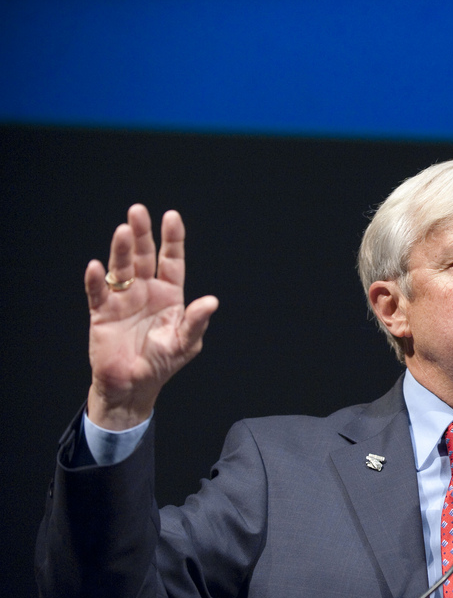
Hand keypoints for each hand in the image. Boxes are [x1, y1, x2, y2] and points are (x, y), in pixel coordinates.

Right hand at [85, 205, 218, 429]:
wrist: (133, 385)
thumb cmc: (162, 362)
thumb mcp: (186, 342)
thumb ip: (196, 321)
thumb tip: (212, 301)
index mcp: (169, 295)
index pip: (171, 260)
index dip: (172, 239)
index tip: (171, 216)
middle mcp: (145, 291)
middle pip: (143, 257)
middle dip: (142, 234)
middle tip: (137, 212)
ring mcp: (123, 300)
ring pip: (121, 269)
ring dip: (121, 250)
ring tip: (122, 231)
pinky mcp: (102, 313)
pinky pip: (97, 293)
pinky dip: (96, 280)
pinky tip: (96, 267)